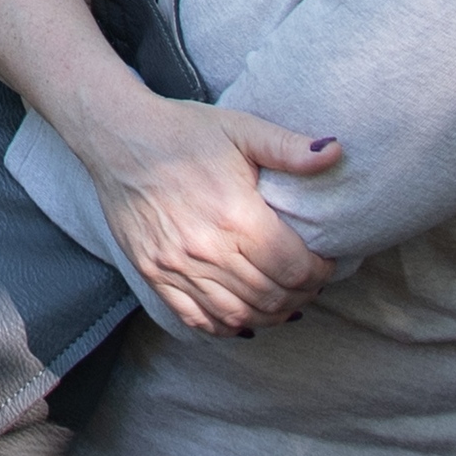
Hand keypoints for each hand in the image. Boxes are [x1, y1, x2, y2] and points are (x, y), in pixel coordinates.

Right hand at [68, 83, 342, 335]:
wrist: (119, 136)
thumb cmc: (184, 131)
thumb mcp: (241, 128)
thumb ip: (289, 147)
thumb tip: (336, 152)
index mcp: (236, 215)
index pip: (294, 268)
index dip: (319, 273)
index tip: (324, 263)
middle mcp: (207, 249)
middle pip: (271, 297)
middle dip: (301, 295)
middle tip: (308, 283)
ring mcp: (176, 266)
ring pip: (238, 316)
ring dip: (269, 315)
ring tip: (283, 301)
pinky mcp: (153, 273)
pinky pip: (197, 318)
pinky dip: (226, 326)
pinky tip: (243, 316)